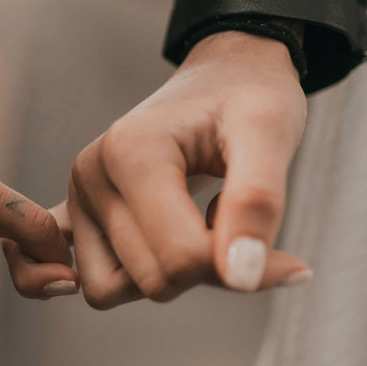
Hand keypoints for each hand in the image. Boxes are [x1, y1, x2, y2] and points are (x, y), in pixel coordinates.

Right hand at [4, 31, 309, 307]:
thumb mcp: (271, 133)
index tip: (287, 257)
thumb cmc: (249, 97)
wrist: (223, 75)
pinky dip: (142, 277)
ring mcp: (78, 198)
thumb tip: (242, 278)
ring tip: (205, 232)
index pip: (181, 257)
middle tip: (248, 237)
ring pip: (114, 290)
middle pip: (152, 280)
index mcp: (129, 151)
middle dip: (210, 274)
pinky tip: (178, 243)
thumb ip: (258, 201)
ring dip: (172, 279)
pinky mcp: (78, 216)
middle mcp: (90, 175)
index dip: (243, 268)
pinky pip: (98, 282)